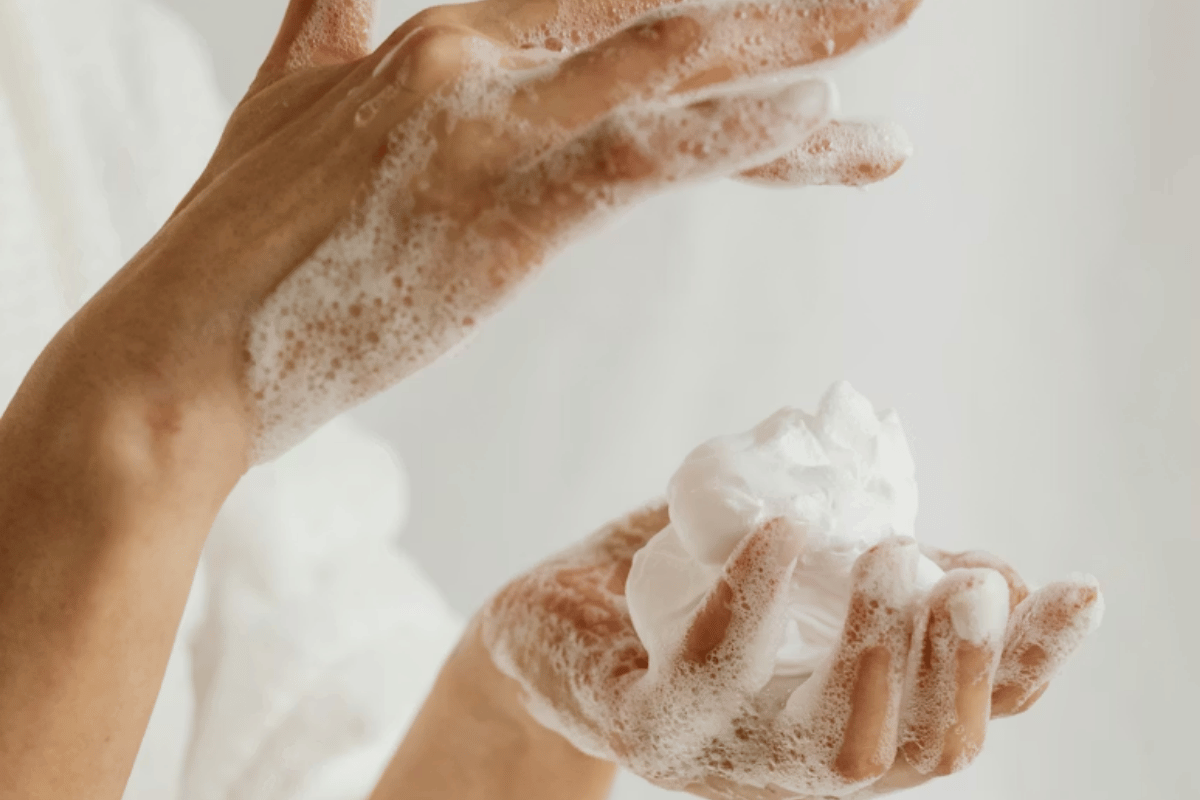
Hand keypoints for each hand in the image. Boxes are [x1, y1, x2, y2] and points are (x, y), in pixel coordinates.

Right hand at [67, 0, 923, 467]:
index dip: (706, 5)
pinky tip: (828, 129)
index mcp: (434, 32)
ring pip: (675, 66)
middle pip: (660, 9)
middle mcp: (468, 55)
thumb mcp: (288, 98)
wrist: (186, 347)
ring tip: (894, 43)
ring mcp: (487, 127)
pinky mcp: (503, 212)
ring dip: (801, 57)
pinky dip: (743, 139)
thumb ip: (335, 27)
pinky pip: (651, 157)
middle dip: (784, 8)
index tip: (787, 16)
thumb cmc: (241, 245)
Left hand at [480, 502, 1102, 798]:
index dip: (1035, 668)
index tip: (1080, 590)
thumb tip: (1001, 565)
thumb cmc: (674, 589)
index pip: (965, 718)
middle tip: (964, 576)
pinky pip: (708, 682)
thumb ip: (875, 566)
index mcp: (843, 722)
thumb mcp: (792, 568)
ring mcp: (721, 757)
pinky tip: (781, 536)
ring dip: (881, 649)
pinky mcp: (645, 727)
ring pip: (835, 745)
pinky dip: (755, 608)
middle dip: (961, 666)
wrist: (547, 616)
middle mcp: (795, 762)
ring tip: (892, 556)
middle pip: (919, 753)